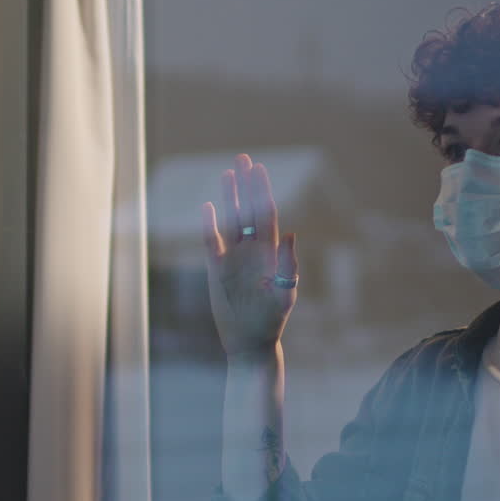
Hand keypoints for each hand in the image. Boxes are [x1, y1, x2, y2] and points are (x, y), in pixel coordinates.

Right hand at [201, 154, 299, 359]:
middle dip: (247, 186)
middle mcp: (253, 250)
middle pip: (249, 210)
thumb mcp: (284, 293)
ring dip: (229, 198)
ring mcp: (234, 258)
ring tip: (228, 174)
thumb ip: (288, 265)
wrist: (250, 341)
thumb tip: (292, 234)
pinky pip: (211, 242)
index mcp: (271, 253)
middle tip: (244, 159)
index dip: (263, 192)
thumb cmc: (272, 320)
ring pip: (231, 220)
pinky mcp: (217, 269)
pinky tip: (207, 207)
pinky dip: (209, 225)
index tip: (260, 170)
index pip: (267, 215)